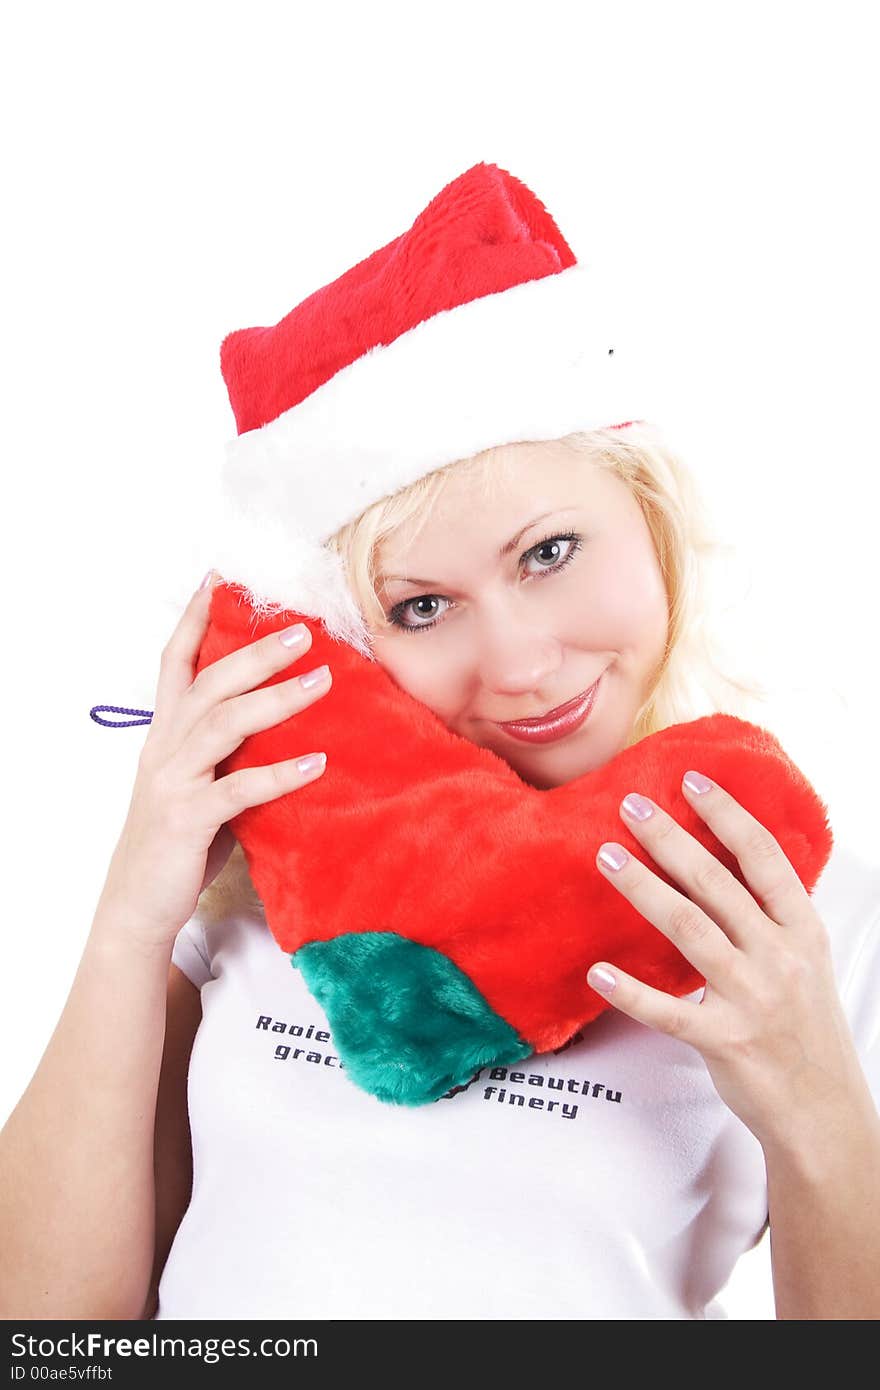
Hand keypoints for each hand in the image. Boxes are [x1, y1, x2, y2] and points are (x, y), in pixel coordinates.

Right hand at [100, 571, 332, 950]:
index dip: (193, 618)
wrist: (138, 903)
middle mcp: (165, 747)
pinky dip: (279, 773)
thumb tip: (282, 714)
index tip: (219, 578)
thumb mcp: (198, 781)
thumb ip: (227, 748)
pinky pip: (238, 790)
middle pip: (209, 683)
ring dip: (276, 700)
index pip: (175, 662)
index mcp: (165, 732)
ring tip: (322, 682)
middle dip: (255, 652)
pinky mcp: (189, 819)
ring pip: (223, 725)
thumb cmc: (176, 838)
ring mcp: (174, 782)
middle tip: (304, 632)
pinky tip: (316, 761)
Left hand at [585, 771, 865, 1149]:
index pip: (763, 857)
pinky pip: (670, 1012)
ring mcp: (752, 998)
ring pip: (689, 929)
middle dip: (670, 838)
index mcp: (801, 930)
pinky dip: (631, 993)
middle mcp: (779, 957)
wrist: (824, 1111)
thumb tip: (730, 862)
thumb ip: (772, 916)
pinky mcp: (725, 1041)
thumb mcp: (806, 961)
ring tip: (607, 856)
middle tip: (631, 806)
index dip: (727, 814)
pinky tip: (598, 973)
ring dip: (643, 888)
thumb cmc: (806, 1029)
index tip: (693, 780)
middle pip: (716, 883)